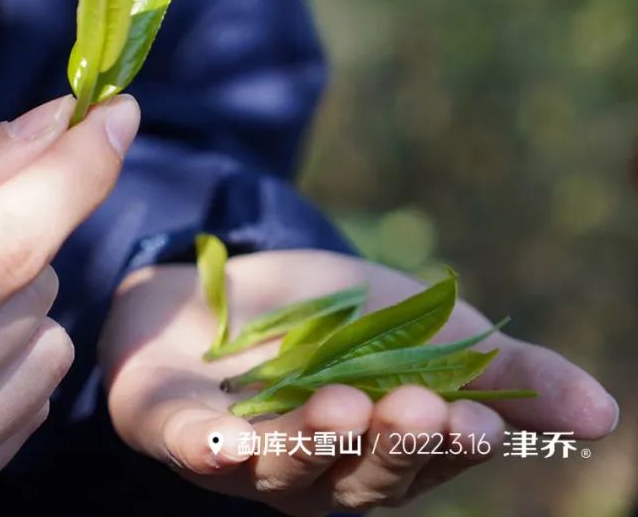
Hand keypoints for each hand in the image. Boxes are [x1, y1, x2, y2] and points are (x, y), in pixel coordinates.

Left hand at [99, 249, 617, 515]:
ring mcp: (239, 457)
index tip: (479, 419)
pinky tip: (226, 443)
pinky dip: (209, 450)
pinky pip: (188, 448)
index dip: (454, 446)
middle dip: (390, 447)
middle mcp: (313, 472)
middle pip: (357, 478)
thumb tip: (605, 413)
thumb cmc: (326, 320)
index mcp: (377, 453)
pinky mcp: (171, 427)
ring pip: (281, 471)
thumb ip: (500, 368)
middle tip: (417, 408)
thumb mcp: (422, 327)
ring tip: (340, 406)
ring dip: (312, 444)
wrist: (213, 287)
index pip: (427, 462)